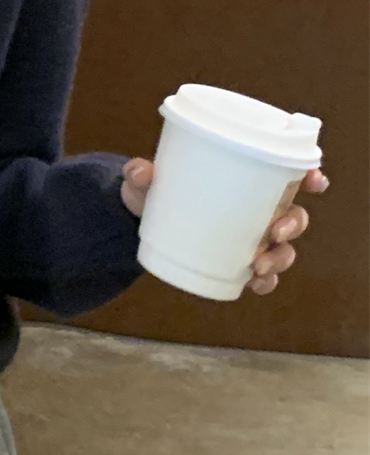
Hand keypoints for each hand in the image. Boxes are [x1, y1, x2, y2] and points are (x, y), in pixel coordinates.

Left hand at [120, 159, 329, 294]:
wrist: (141, 219)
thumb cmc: (155, 190)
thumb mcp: (145, 180)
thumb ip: (140, 175)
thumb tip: (140, 171)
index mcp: (245, 178)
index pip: (290, 174)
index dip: (309, 176)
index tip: (314, 181)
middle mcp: (257, 208)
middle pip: (295, 215)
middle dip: (294, 224)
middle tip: (275, 231)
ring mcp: (251, 237)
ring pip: (284, 248)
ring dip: (280, 257)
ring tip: (258, 265)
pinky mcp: (239, 260)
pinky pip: (264, 275)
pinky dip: (265, 281)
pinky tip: (254, 283)